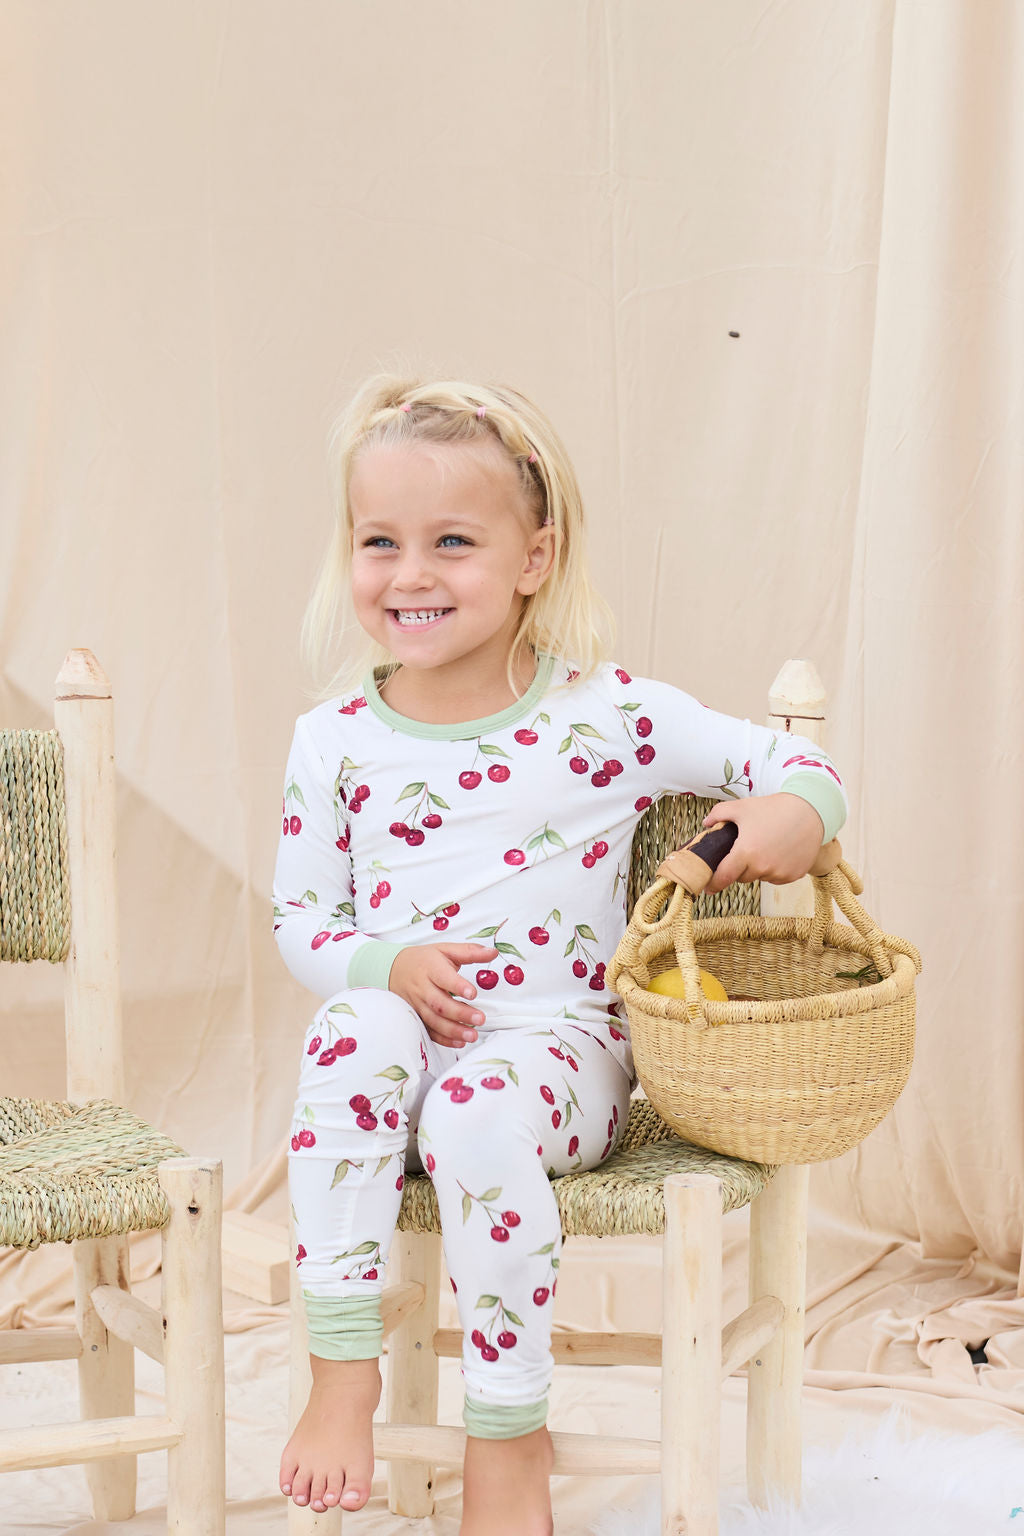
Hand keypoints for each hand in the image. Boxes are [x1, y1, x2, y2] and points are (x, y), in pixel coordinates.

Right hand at [389, 943, 499, 1047]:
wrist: (395, 969)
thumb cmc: (423, 960)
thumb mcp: (446, 950)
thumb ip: (470, 952)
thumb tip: (492, 953)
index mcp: (431, 968)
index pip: (443, 977)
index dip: (458, 986)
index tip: (473, 993)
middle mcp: (423, 987)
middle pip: (440, 1003)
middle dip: (460, 1013)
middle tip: (480, 1018)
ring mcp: (418, 1004)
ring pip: (434, 1020)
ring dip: (454, 1030)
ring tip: (472, 1035)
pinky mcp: (417, 1017)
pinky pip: (428, 1031)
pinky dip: (443, 1039)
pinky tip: (459, 1041)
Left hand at [701, 794, 824, 893]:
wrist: (810, 811)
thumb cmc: (773, 808)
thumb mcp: (741, 807)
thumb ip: (718, 814)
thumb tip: (706, 824)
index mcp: (745, 852)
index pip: (724, 877)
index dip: (714, 883)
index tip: (708, 888)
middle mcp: (762, 867)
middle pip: (742, 877)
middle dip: (739, 867)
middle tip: (745, 850)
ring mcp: (780, 873)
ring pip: (760, 877)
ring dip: (758, 868)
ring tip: (766, 846)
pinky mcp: (794, 875)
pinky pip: (777, 877)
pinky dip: (775, 869)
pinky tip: (780, 851)